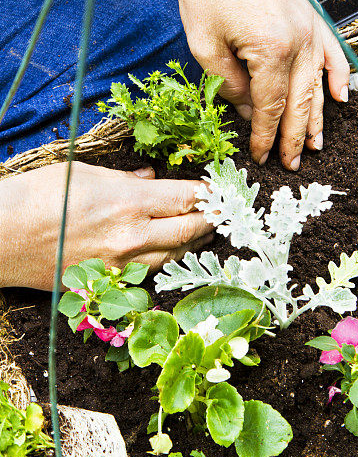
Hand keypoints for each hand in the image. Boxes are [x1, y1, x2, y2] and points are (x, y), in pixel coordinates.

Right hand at [0, 162, 213, 289]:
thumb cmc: (36, 197)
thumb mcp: (84, 173)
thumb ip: (125, 178)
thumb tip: (150, 178)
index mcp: (129, 202)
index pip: (187, 198)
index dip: (209, 194)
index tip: (218, 190)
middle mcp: (132, 236)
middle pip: (191, 230)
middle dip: (212, 219)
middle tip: (222, 212)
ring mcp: (122, 265)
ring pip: (175, 256)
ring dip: (194, 243)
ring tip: (203, 232)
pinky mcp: (109, 284)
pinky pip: (150, 273)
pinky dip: (166, 260)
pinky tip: (171, 251)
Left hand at [166, 0, 349, 170]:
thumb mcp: (206, 49)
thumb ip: (231, 87)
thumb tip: (252, 114)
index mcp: (271, 50)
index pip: (271, 107)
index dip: (265, 136)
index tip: (261, 157)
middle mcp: (299, 40)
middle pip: (299, 101)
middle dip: (295, 136)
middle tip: (293, 163)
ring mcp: (309, 25)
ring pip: (317, 82)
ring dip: (318, 116)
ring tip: (317, 143)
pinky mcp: (309, 13)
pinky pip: (331, 51)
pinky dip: (338, 74)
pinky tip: (342, 95)